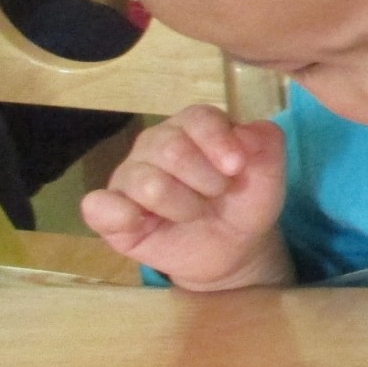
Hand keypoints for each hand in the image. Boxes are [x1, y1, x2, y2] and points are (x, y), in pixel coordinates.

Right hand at [81, 104, 291, 289]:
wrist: (233, 248)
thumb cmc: (245, 202)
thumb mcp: (269, 175)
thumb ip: (267, 145)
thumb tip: (246, 133)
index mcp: (192, 126)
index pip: (198, 118)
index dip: (219, 142)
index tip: (237, 167)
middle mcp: (155, 143)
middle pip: (172, 149)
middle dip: (206, 181)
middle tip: (217, 196)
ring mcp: (129, 175)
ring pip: (147, 183)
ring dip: (183, 206)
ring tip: (194, 212)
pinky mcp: (109, 211)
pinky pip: (98, 205)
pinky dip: (121, 215)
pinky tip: (142, 223)